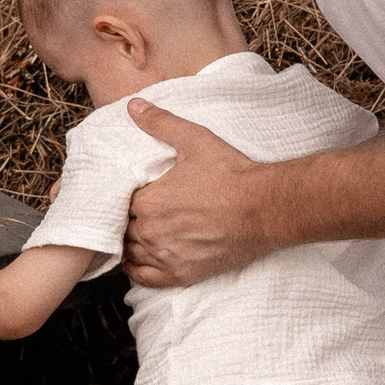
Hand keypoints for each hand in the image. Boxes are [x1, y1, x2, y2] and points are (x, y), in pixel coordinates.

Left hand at [122, 103, 267, 286]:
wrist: (265, 208)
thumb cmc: (232, 174)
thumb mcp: (195, 140)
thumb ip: (160, 123)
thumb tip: (133, 106)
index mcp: (149, 201)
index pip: (118, 202)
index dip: (126, 197)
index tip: (135, 192)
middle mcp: (152, 232)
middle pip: (123, 228)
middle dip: (128, 218)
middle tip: (139, 210)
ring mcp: (166, 256)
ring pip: (130, 252)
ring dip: (131, 242)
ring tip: (139, 231)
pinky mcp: (182, 274)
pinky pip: (144, 278)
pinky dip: (137, 269)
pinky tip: (140, 258)